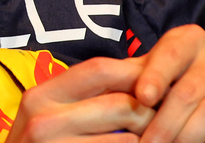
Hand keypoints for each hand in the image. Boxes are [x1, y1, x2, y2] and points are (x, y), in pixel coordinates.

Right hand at [7, 55, 154, 141]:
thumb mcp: (53, 114)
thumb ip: (89, 92)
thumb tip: (142, 67)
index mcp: (41, 95)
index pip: (99, 68)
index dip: (135, 72)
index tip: (158, 81)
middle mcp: (44, 120)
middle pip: (120, 104)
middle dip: (150, 111)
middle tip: (163, 117)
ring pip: (127, 139)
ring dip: (146, 140)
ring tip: (153, 138)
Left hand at [132, 24, 204, 142]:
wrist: (196, 111)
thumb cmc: (162, 91)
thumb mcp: (143, 78)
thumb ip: (128, 77)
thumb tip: (100, 83)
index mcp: (190, 42)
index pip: (173, 51)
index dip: (157, 73)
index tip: (142, 96)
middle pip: (190, 87)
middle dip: (164, 120)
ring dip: (185, 136)